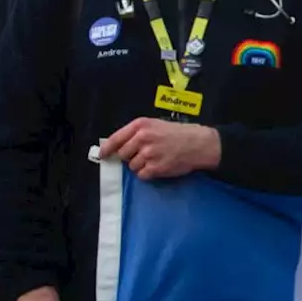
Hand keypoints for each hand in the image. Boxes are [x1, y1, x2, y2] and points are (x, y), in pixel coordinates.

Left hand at [99, 118, 221, 179]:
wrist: (199, 143)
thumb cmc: (178, 133)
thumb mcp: (156, 125)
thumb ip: (137, 133)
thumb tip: (119, 146)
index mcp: (140, 125)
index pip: (115, 139)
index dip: (107, 149)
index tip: (102, 155)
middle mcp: (142, 138)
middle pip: (123, 154)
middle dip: (130, 157)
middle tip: (143, 154)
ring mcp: (148, 154)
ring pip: (132, 166)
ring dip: (141, 165)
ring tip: (155, 159)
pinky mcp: (156, 167)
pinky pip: (142, 175)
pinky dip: (148, 173)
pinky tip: (159, 166)